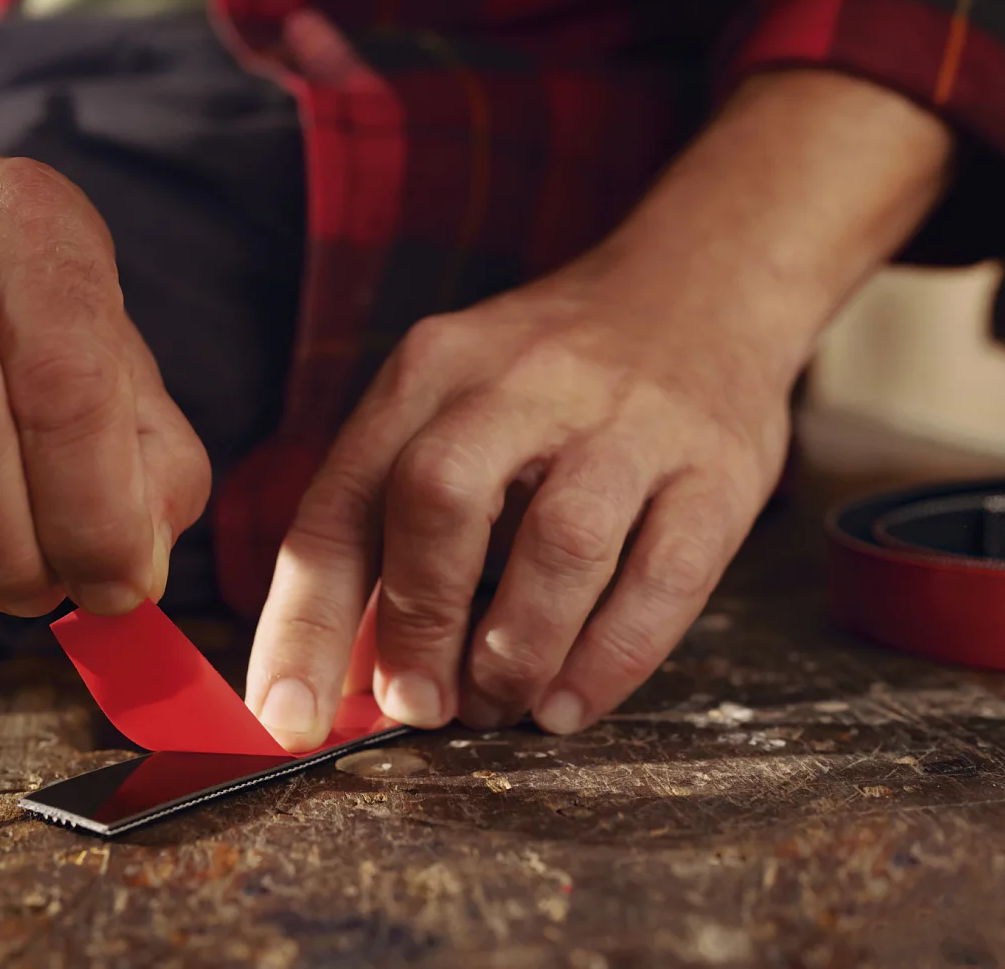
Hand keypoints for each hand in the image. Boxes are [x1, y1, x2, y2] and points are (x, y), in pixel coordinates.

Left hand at [243, 70, 953, 748]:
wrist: (704, 284)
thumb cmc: (553, 379)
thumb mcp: (453, 408)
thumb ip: (394, 524)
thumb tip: (343, 675)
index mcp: (430, 372)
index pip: (340, 506)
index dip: (303, 626)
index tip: (288, 720)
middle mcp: (522, 382)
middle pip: (439, 500)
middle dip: (417, 625)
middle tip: (420, 706)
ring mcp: (628, 421)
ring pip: (559, 543)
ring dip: (515, 651)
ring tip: (497, 705)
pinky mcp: (716, 467)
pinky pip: (663, 578)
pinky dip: (608, 659)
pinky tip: (569, 702)